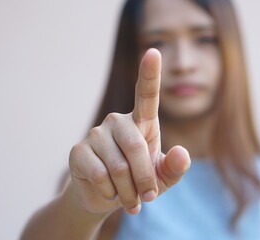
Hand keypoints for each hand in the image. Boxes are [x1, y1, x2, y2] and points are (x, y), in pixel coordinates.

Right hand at [68, 48, 190, 215]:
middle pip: (136, 146)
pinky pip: (99, 174)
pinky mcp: (78, 151)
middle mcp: (117, 122)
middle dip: (145, 179)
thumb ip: (175, 168)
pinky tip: (108, 193)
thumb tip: (181, 152)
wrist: (105, 197)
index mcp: (141, 123)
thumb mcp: (161, 178)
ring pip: (118, 166)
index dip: (149, 73)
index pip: (146, 94)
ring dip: (128, 192)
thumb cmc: (138, 181)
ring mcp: (96, 134)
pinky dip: (109, 192)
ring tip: (129, 200)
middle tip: (147, 198)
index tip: (153, 51)